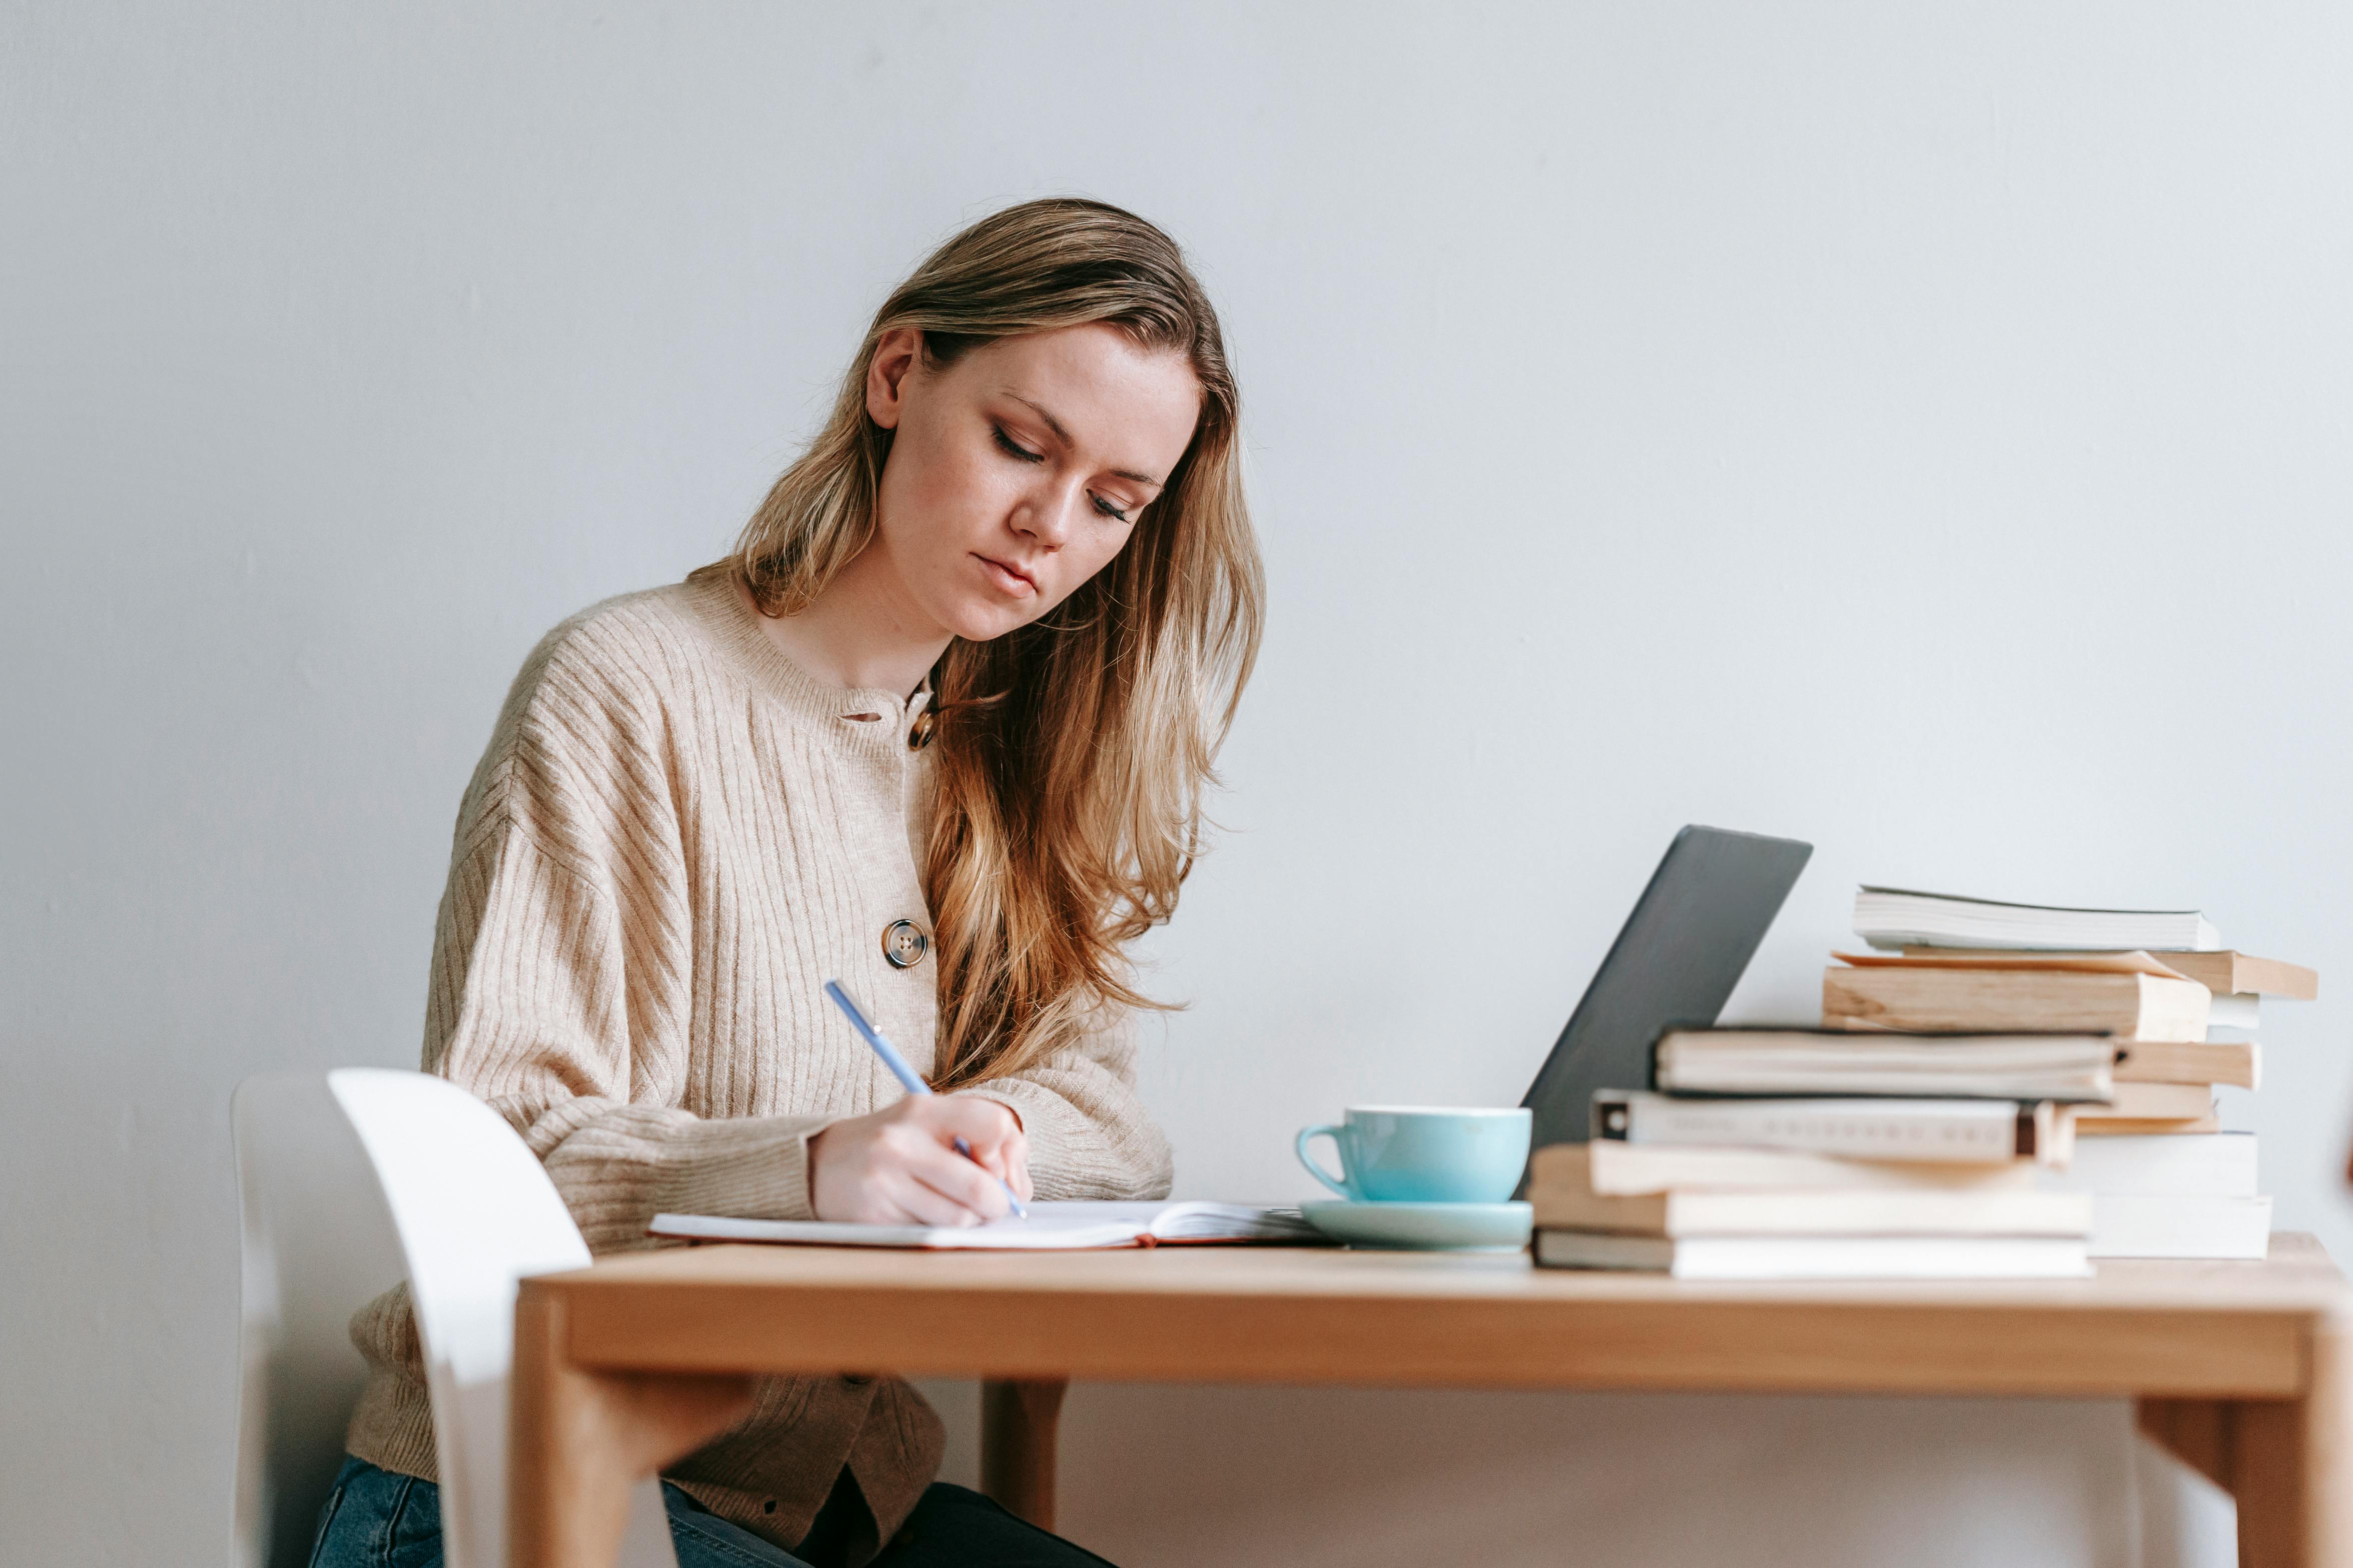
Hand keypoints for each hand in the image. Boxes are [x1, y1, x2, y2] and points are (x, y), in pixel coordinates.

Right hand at [808, 1096, 1031, 1225]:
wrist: (822, 1164)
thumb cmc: (894, 1146)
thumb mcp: (931, 1126)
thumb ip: (979, 1143)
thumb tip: (1018, 1190)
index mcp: (924, 1109)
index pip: (995, 1124)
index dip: (1007, 1153)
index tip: (995, 1166)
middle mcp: (902, 1142)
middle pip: (981, 1188)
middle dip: (996, 1205)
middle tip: (991, 1206)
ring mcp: (884, 1181)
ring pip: (959, 1219)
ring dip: (966, 1221)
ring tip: (948, 1207)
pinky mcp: (873, 1216)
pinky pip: (930, 1234)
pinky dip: (934, 1230)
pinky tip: (916, 1213)